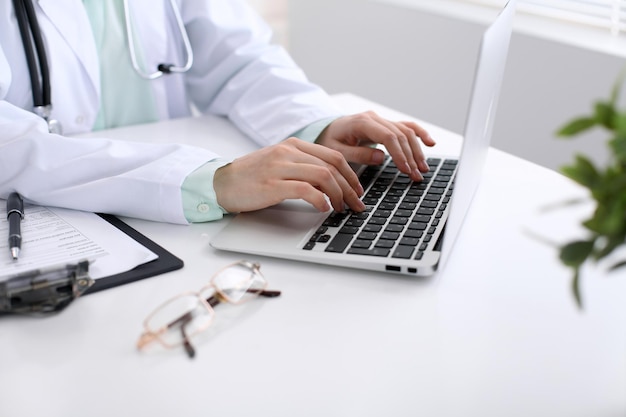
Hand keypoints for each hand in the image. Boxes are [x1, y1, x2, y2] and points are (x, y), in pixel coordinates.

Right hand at [214, 138, 365, 213]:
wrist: (221, 183)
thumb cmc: (251, 177)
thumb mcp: (280, 163)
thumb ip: (303, 167)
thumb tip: (332, 183)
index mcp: (294, 145)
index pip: (333, 155)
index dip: (351, 175)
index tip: (358, 191)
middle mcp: (288, 152)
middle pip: (333, 166)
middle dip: (350, 188)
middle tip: (357, 205)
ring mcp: (280, 166)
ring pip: (323, 176)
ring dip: (339, 195)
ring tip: (341, 209)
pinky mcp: (272, 184)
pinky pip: (306, 189)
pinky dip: (320, 200)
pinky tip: (324, 208)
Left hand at [316, 111, 435, 180]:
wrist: (326, 129)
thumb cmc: (329, 140)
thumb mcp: (336, 151)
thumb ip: (357, 154)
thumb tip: (381, 157)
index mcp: (362, 122)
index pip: (388, 137)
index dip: (400, 154)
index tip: (406, 170)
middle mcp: (374, 118)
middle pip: (400, 134)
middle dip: (411, 156)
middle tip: (416, 176)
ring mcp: (381, 119)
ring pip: (406, 131)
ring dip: (417, 150)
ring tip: (423, 169)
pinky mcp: (385, 124)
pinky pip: (406, 126)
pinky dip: (419, 133)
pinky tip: (430, 143)